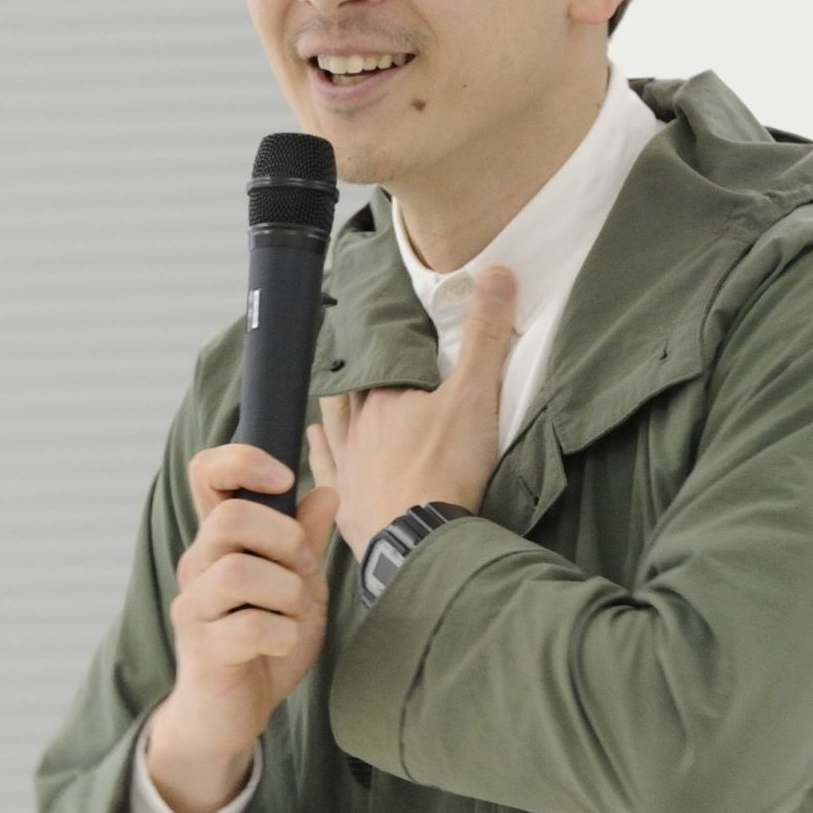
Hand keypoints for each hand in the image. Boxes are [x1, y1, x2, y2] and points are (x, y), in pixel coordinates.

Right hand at [147, 444, 340, 812]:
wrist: (233, 714)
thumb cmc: (264, 645)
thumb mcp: (299, 587)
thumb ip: (308, 542)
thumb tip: (325, 493)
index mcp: (222, 541)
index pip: (207, 473)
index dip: (242, 460)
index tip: (284, 478)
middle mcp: (199, 565)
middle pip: (229, 518)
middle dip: (285, 539)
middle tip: (303, 568)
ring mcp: (195, 606)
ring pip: (240, 572)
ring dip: (287, 592)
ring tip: (293, 614)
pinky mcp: (203, 647)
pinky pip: (251, 626)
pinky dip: (283, 634)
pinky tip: (282, 643)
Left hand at [308, 264, 516, 561]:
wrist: (419, 540)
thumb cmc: (446, 469)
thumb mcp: (476, 394)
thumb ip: (485, 335)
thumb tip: (496, 272)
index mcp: (385, 396)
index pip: (376, 355)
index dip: (376, 338)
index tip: (372, 320)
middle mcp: (357, 426)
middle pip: (350, 387)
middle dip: (354, 371)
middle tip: (354, 355)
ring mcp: (347, 465)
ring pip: (332, 424)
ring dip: (333, 408)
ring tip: (333, 394)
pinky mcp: (346, 504)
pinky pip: (324, 470)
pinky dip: (319, 454)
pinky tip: (316, 444)